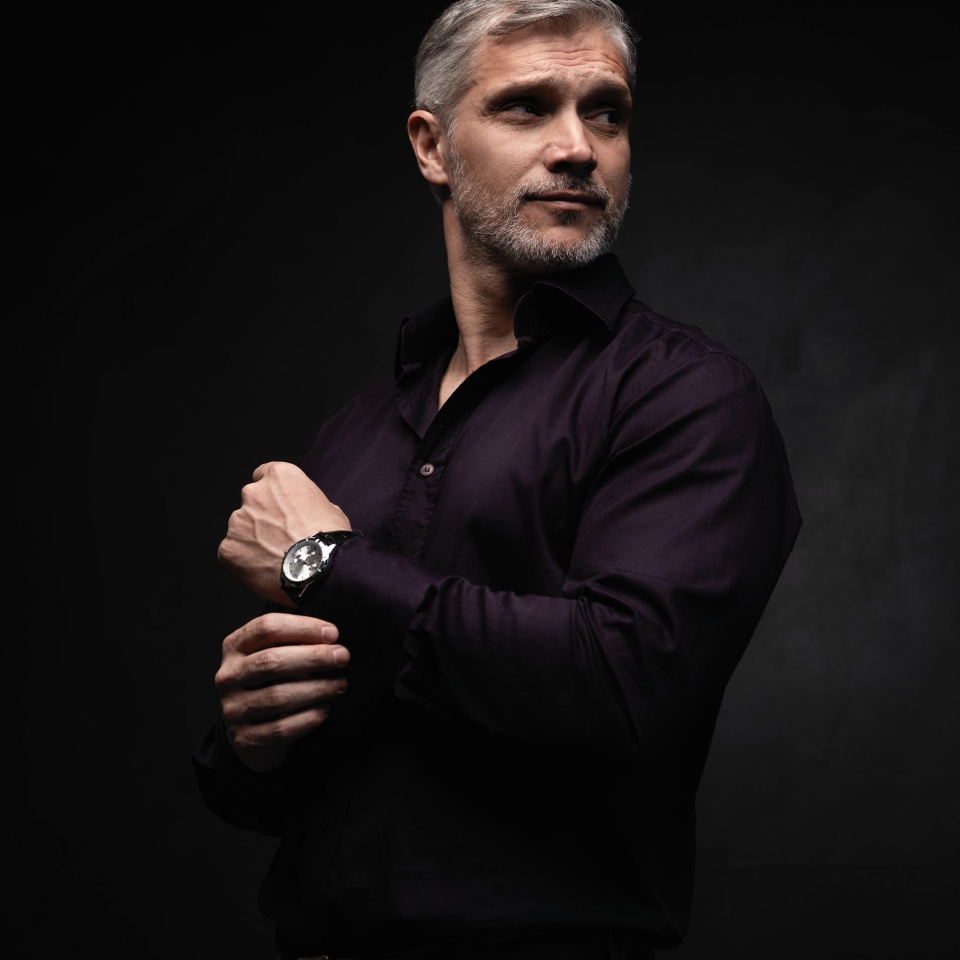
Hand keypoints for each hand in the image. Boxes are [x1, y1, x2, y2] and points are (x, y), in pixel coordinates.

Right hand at [216, 612, 349, 771]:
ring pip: (278, 697)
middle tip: (342, 657)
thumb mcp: (273, 652)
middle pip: (271, 662)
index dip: (303, 627)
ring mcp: (234, 709)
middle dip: (314, 658)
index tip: (332, 633)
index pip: (266, 628)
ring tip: (339, 684)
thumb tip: (329, 636)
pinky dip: (309, 717)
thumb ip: (294, 639)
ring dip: (317, 689)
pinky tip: (324, 709)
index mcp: (234, 647)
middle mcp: (229, 677)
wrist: (252, 730)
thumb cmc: (270, 682)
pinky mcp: (246, 738)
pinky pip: (282, 728)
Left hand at [218, 461, 350, 605]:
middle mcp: (254, 493)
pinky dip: (244, 561)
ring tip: (274, 557)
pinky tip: (264, 569)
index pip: (263, 474)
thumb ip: (307, 504)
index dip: (271, 493)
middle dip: (261, 517)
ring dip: (253, 539)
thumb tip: (306, 513)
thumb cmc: (328, 539)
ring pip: (240, 528)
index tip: (277, 506)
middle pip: (251, 502)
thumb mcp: (329, 508)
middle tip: (279, 536)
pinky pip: (232, 552)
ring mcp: (238, 520)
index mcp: (279, 477)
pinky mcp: (229, 547)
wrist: (318, 568)